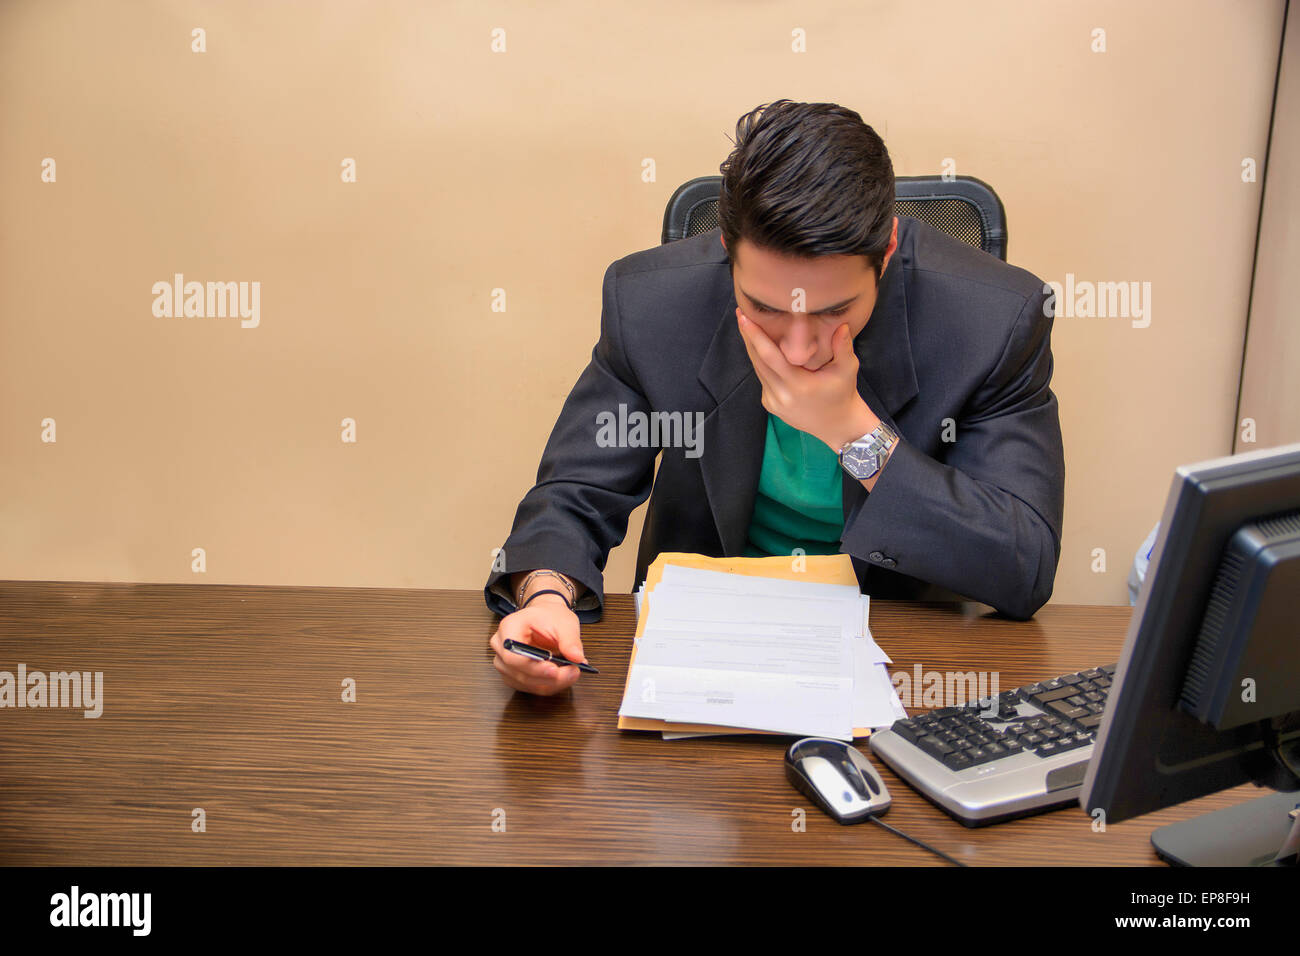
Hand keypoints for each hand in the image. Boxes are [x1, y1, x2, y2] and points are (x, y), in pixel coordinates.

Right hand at [489, 596, 586, 695]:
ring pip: (526, 683)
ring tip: (571, 673)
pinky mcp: (513, 675)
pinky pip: (530, 687)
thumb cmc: (550, 617)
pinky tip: (562, 677)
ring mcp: (504, 662)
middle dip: (548, 678)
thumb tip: (577, 658)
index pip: (512, 655)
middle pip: (519, 672)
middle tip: (573, 672)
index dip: (533, 667)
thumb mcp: (564, 622)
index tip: (555, 670)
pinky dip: (549, 685)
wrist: (545, 617)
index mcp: (509, 628)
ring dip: (551, 683)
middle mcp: (501, 646)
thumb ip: (570, 640)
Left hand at [736, 308, 875, 450]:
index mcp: (798, 385)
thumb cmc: (843, 394)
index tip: (744, 318)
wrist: (838, 425)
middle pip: (758, 361)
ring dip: (751, 348)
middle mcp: (781, 395)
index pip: (770, 356)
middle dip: (748, 337)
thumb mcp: (847, 370)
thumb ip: (844, 347)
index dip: (755, 336)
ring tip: (747, 326)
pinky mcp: (770, 405)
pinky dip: (760, 363)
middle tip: (741, 314)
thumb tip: (842, 325)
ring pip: (758, 370)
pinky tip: (759, 348)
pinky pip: (762, 379)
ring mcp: (774, 402)